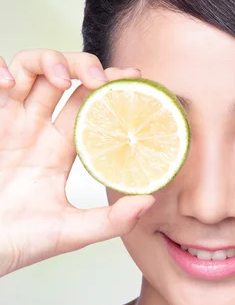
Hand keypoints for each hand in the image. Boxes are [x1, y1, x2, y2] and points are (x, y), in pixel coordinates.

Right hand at [0, 50, 154, 276]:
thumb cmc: (20, 242)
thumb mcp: (71, 232)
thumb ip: (111, 220)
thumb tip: (150, 202)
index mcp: (60, 150)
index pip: (90, 106)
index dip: (112, 88)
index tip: (135, 79)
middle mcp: (37, 130)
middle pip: (64, 79)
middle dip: (85, 66)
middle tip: (101, 78)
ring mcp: (11, 123)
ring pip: (30, 70)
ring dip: (49, 62)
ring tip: (63, 79)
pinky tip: (7, 81)